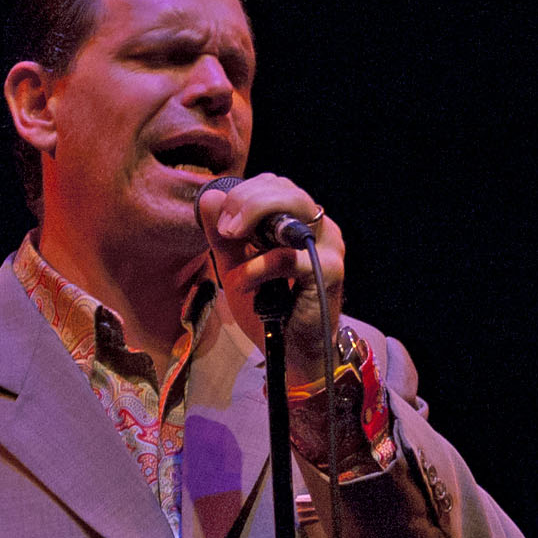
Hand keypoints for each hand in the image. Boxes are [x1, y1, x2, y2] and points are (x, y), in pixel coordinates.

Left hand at [195, 173, 344, 387]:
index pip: (275, 184)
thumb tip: (209, 198)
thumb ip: (224, 236)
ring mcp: (328, 247)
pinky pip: (288, 257)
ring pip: (295, 207)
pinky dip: (258, 266)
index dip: (245, 192)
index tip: (221, 216)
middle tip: (224, 226)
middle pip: (286, 189)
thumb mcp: (238, 267)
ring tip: (230, 236)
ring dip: (254, 215)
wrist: (292, 353)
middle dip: (246, 200)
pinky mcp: (328, 272)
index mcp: (300, 221)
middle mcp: (319, 227)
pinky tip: (241, 282)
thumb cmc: (269, 309)